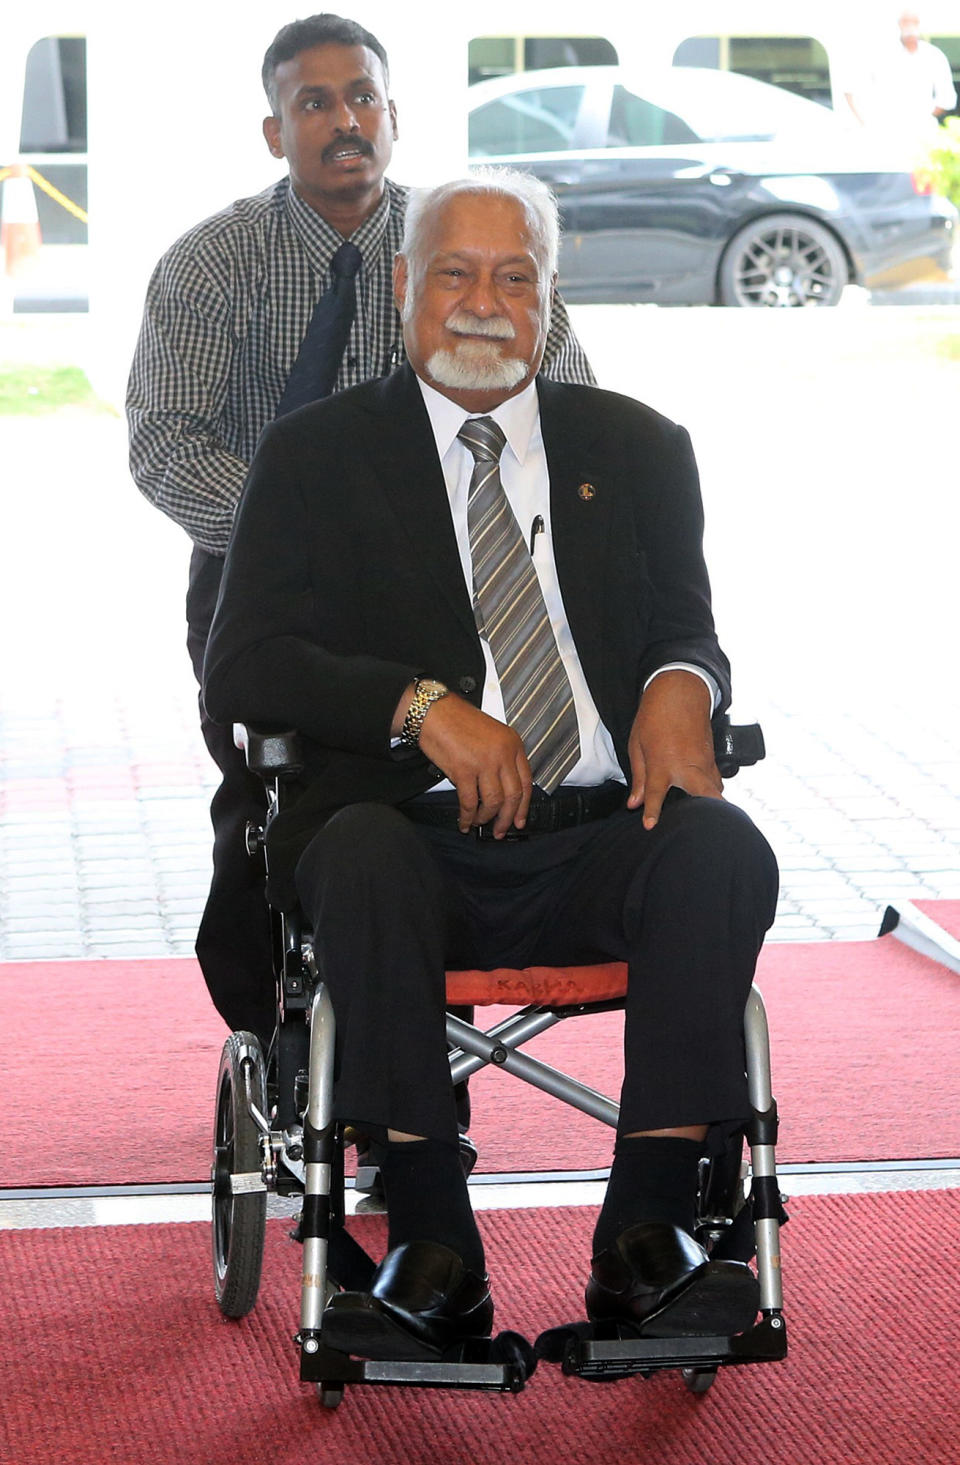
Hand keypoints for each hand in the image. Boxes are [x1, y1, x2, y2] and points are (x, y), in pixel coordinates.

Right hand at [418, 695, 532, 836]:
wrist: (434, 712)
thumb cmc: (457, 721)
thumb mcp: (491, 735)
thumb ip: (501, 758)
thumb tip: (502, 789)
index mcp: (513, 743)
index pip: (526, 781)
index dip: (523, 806)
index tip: (519, 820)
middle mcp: (503, 753)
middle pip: (513, 796)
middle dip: (507, 818)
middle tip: (500, 831)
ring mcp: (485, 762)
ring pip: (493, 802)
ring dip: (486, 817)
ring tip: (478, 823)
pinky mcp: (464, 770)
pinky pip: (469, 802)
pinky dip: (467, 816)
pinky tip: (464, 821)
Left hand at [627, 670, 722, 828]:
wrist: (680, 691)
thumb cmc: (655, 716)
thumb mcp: (637, 745)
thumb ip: (639, 777)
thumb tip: (635, 802)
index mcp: (664, 764)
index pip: (657, 796)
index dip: (653, 813)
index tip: (651, 826)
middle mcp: (688, 766)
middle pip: (707, 798)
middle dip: (708, 816)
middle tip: (701, 829)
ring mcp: (704, 763)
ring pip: (715, 791)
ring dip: (711, 804)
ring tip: (704, 817)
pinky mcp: (712, 758)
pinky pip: (716, 780)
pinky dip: (712, 791)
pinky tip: (705, 796)